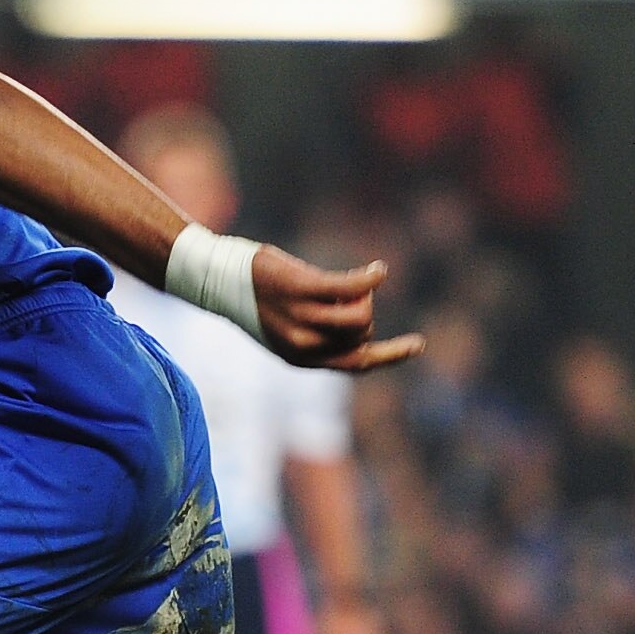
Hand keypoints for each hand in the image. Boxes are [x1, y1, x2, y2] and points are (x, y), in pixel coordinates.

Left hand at [251, 247, 422, 372]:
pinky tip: (378, 270)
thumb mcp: (284, 327)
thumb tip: (360, 330)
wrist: (216, 277)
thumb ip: (317, 335)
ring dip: (364, 298)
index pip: (356, 364)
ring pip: (360, 316)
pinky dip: (371, 279)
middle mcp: (302, 344)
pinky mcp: (302, 290)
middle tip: (342, 297)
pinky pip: (352, 288)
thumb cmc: (254, 300)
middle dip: (363, 314)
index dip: (391, 355)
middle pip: (361, 334)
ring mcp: (301, 318)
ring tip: (353, 283)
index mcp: (300, 358)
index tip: (418, 344)